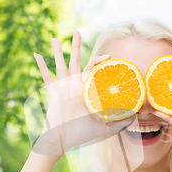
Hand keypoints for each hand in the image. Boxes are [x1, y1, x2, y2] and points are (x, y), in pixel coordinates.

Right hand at [32, 30, 131, 156]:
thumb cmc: (83, 134)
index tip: (109, 56)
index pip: (94, 70)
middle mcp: (75, 85)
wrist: (65, 140)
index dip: (100, 61)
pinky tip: (36, 54)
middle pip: (76, 60)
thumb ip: (121, 121)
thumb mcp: (106, 127)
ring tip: (54, 38)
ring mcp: (63, 88)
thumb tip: (135, 116)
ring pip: (60, 64)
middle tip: (78, 31)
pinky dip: (41, 65)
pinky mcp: (54, 93)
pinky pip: (46, 76)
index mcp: (87, 90)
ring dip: (57, 51)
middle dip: (77, 46)